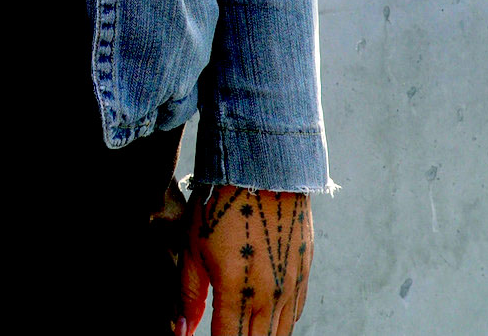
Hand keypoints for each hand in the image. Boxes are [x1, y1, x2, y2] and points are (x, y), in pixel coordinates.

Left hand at [177, 186, 311, 334]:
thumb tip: (183, 331)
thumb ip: (189, 294)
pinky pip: (294, 314)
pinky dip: (278, 322)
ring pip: (279, 334)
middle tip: (224, 332)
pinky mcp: (304, 274)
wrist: (263, 167)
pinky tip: (265, 318)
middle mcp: (268, 296)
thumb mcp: (193, 246)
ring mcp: (290, 286)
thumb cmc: (220, 203)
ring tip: (241, 328)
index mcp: (237, 291)